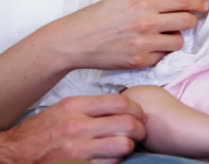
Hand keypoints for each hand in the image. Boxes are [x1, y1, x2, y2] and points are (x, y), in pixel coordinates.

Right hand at [0, 95, 145, 163]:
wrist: (16, 153)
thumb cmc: (40, 131)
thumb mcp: (64, 108)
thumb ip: (90, 106)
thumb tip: (118, 106)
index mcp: (75, 106)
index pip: (118, 102)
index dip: (135, 108)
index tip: (139, 113)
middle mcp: (78, 126)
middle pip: (126, 123)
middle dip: (139, 128)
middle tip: (140, 131)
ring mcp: (79, 150)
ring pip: (122, 146)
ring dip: (129, 146)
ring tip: (126, 145)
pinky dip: (115, 161)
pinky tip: (111, 157)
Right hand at [54, 0, 207, 70]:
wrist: (75, 40)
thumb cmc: (97, 15)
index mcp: (143, 3)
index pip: (182, 1)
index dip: (198, 3)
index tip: (204, 5)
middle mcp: (147, 23)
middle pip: (187, 22)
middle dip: (190, 19)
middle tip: (184, 19)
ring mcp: (145, 44)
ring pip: (178, 42)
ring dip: (175, 37)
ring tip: (164, 34)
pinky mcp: (140, 62)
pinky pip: (163, 56)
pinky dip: (161, 51)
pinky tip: (150, 45)